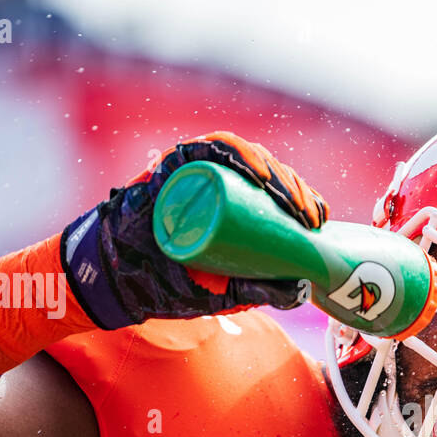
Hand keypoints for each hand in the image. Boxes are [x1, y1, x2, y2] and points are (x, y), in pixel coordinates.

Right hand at [60, 132, 329, 328]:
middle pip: (264, 172)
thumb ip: (258, 288)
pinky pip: (210, 147)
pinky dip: (239, 153)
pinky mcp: (174, 163)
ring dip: (276, 172)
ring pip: (245, 156)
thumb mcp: (225, 290)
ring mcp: (194, 168)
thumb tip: (302, 289)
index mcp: (229, 202)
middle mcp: (214, 180)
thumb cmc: (169, 281)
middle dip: (294, 189)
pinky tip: (262, 171)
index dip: (301, 199)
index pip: (273, 191)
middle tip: (311, 215)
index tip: (318, 220)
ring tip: (294, 200)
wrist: (118, 281)